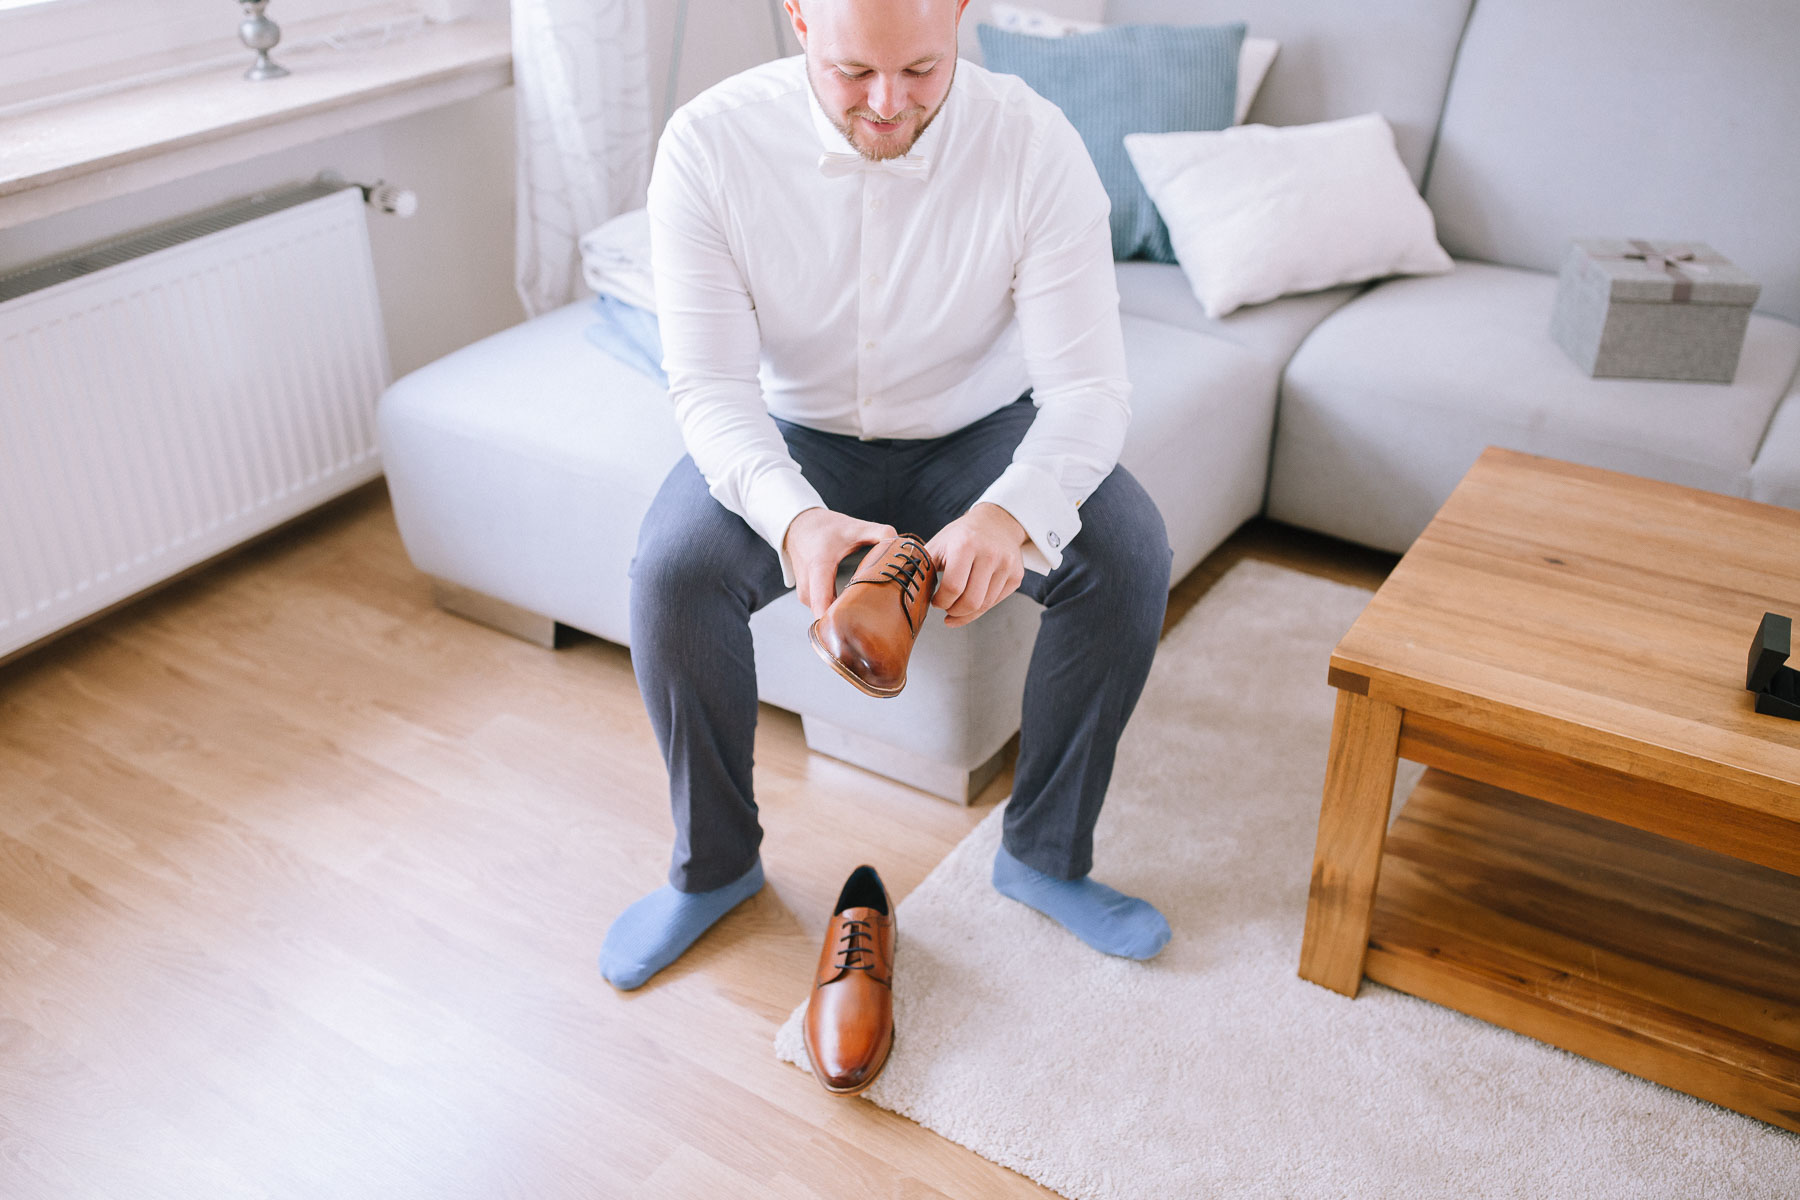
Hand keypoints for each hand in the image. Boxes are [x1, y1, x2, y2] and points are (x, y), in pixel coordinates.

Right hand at [783, 507, 898, 619]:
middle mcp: (808, 584)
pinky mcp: (807, 598)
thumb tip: (901, 546)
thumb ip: (881, 533)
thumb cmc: (825, 528)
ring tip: (867, 617)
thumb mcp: (855, 527)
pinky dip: (838, 612)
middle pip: (826, 616)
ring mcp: (805, 594)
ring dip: (844, 618)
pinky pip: (823, 612)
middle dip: (849, 624)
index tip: (854, 630)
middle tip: (874, 627)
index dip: (836, 621)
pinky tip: (854, 609)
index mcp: (819, 566)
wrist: (799, 525)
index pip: (821, 602)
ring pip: (825, 616)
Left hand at [925, 503, 1026, 628]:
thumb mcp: (938, 544)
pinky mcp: (1017, 575)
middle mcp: (990, 554)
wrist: (996, 523)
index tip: (935, 601)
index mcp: (965, 545)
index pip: (953, 588)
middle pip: (970, 602)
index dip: (941, 602)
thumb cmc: (961, 536)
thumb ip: (922, 565)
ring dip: (966, 612)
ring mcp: (1007, 565)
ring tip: (956, 606)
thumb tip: (902, 587)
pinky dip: (981, 606)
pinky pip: (996, 602)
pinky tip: (972, 599)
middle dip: (953, 611)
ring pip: (984, 605)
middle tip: (946, 608)